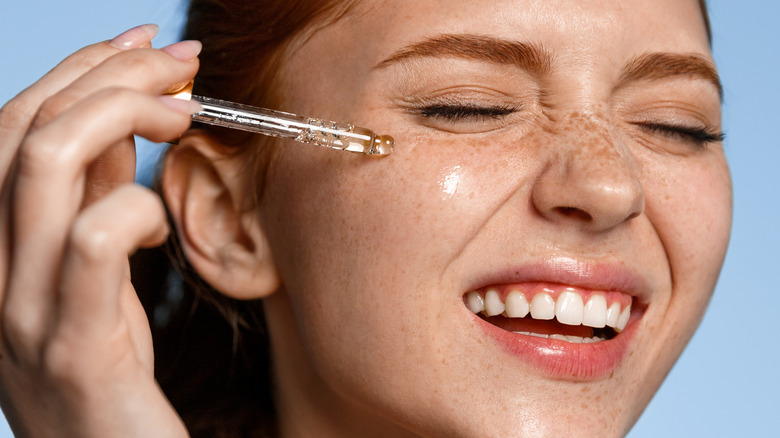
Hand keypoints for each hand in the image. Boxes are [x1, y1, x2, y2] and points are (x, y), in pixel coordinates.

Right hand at [0, 24, 200, 436]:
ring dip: (121, 114)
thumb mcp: (100, 269)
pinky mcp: (74, 348)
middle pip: (22, 128)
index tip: (147, 43)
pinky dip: (136, 207)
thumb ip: (102, 194)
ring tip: (183, 115)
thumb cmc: (112, 367)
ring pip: (40, 165)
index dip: (79, 68)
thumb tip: (127, 118)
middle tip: (179, 63)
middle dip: (107, 73)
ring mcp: (22, 309)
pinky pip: (92, 243)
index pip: (12, 125)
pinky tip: (163, 221)